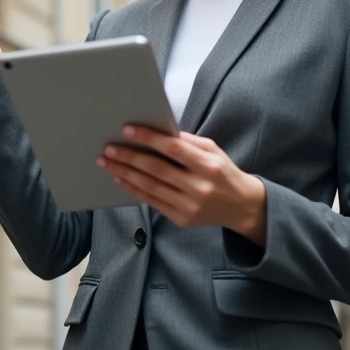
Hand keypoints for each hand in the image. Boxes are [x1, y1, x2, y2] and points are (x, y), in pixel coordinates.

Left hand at [97, 126, 266, 244]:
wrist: (241, 206)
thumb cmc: (223, 172)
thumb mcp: (213, 150)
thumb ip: (187, 142)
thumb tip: (157, 131)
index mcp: (208, 166)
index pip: (174, 149)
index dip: (149, 139)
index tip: (128, 130)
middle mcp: (199, 187)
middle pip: (157, 169)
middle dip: (129, 157)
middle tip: (108, 148)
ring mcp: (189, 206)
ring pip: (150, 187)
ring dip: (125, 173)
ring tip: (107, 162)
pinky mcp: (182, 219)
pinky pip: (152, 202)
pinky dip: (134, 189)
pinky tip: (121, 179)